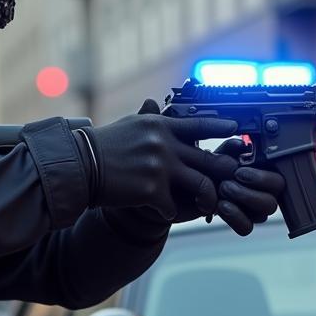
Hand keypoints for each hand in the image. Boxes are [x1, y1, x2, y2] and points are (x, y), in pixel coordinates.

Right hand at [77, 100, 284, 234]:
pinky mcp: (152, 190)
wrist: (79, 166)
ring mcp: (160, 167)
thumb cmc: (100, 146)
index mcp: (161, 125)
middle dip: (224, 171)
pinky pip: (172, 207)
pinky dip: (168, 212)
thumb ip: (148, 119)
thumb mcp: (128, 125)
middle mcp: (165, 144)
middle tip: (232, 178)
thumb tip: (153, 103)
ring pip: (201, 186)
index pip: (199, 123)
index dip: (221, 126)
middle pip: (209, 158)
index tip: (236, 129)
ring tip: (206, 205)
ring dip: (206, 198)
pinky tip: (161, 212)